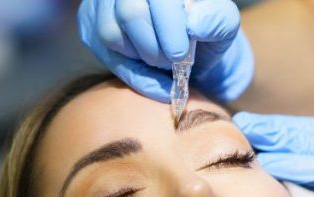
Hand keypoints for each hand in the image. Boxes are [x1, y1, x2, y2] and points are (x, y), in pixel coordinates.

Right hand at [77, 0, 253, 102]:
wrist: (188, 46)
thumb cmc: (206, 32)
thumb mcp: (223, 25)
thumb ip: (217, 20)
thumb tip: (195, 24)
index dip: (169, 27)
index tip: (180, 55)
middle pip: (130, 13)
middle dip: (154, 48)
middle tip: (173, 60)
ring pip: (111, 33)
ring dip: (141, 58)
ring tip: (160, 59)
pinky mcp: (91, 18)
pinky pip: (102, 50)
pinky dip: (128, 66)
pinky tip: (145, 63)